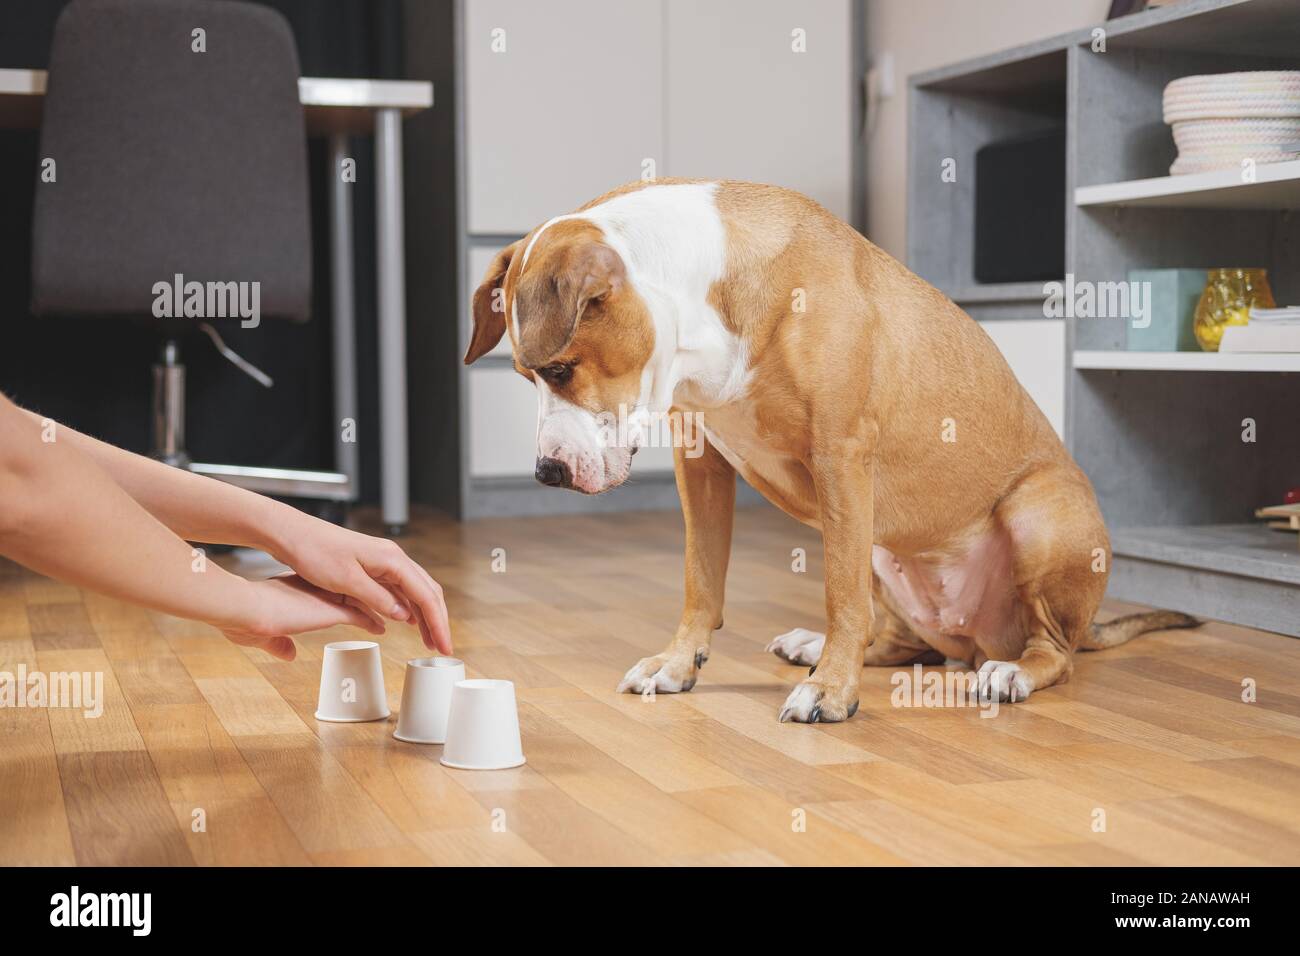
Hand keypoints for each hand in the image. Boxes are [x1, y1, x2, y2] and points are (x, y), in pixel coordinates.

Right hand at [220, 574, 385, 660]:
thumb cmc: (243, 617)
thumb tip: (288, 654)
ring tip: (387, 620)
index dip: (343, 596)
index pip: (329, 590)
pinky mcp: (332, 609)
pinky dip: (373, 621)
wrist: (246, 607)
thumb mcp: (261, 633)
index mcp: (299, 587)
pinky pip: (361, 613)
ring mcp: (326, 597)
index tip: (351, 602)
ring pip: (360, 601)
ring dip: (375, 611)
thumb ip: (277, 644)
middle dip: (368, 600)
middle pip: (351, 592)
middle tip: (381, 607)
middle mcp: (317, 589)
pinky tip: (383, 628)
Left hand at [266, 512, 451, 654]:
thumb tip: (405, 616)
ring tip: (429, 640)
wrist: (293, 534)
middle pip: (427, 592)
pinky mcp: (372, 566)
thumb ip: (378, 598)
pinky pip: (398, 589)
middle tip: (442, 648)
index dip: (438, 623)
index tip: (445, 646)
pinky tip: (407, 622)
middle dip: (437, 621)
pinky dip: (407, 607)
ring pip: (414, 591)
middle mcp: (393, 558)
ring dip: (424, 616)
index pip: (426, 596)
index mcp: (392, 560)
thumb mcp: (346, 581)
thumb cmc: (315, 553)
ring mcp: (383, 562)